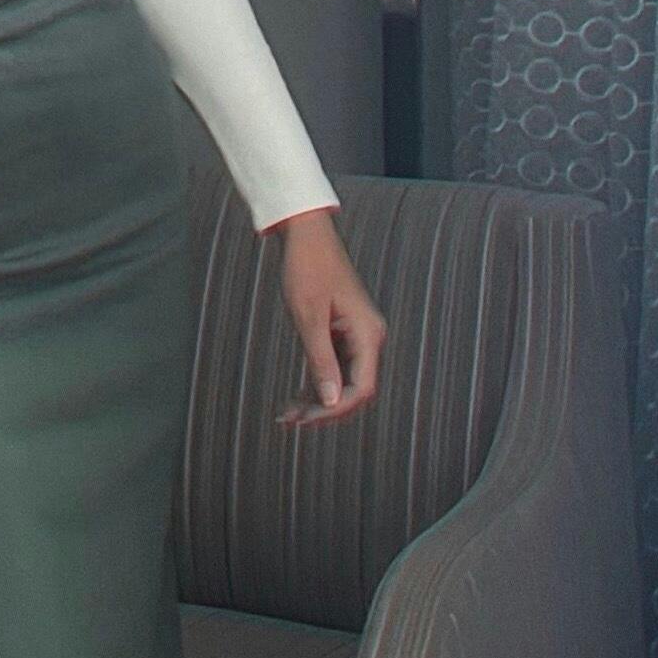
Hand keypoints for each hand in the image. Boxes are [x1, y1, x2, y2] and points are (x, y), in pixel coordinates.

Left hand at [267, 206, 383, 427]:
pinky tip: (295, 397)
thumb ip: (320, 361)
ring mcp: (357, 336)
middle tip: (291, 422)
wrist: (307, 236)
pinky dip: (317, 384)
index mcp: (368, 335)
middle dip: (325, 410)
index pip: (361, 389)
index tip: (305, 419)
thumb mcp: (308, 318)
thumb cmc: (306, 270)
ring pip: (344, 382)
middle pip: (356, 391)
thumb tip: (330, 401)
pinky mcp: (344, 333)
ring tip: (288, 415)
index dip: (334, 410)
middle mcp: (369, 338)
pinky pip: (336, 368)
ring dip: (319, 400)